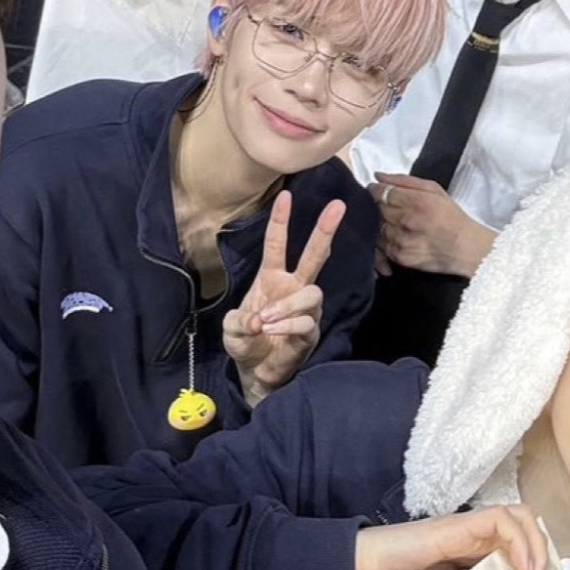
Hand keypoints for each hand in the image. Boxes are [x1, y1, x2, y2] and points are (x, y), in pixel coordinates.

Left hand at [224, 194, 342, 401]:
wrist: (256, 373)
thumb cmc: (246, 343)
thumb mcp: (231, 329)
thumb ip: (240, 322)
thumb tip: (260, 320)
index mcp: (271, 277)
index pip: (278, 244)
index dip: (281, 220)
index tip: (286, 195)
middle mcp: (292, 287)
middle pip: (314, 255)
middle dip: (325, 230)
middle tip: (337, 206)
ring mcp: (305, 309)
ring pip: (312, 292)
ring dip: (288, 305)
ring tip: (267, 320)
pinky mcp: (310, 330)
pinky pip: (307, 321)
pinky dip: (288, 325)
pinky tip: (274, 331)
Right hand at [354, 502, 547, 569]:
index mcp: (478, 555)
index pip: (524, 551)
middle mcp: (479, 537)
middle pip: (530, 532)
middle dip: (542, 565)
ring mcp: (471, 527)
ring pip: (523, 519)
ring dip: (536, 551)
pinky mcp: (462, 522)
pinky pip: (504, 519)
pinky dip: (521, 543)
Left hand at [372, 174, 495, 277]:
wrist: (466, 249)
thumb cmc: (452, 217)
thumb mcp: (434, 190)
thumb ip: (404, 181)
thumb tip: (378, 176)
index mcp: (416, 201)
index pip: (382, 192)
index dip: (377, 190)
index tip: (377, 190)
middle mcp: (406, 221)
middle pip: (379, 210)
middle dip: (382, 207)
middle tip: (395, 209)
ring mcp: (401, 240)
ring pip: (378, 228)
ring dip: (384, 225)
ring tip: (402, 226)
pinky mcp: (400, 257)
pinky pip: (382, 246)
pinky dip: (386, 242)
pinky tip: (400, 239)